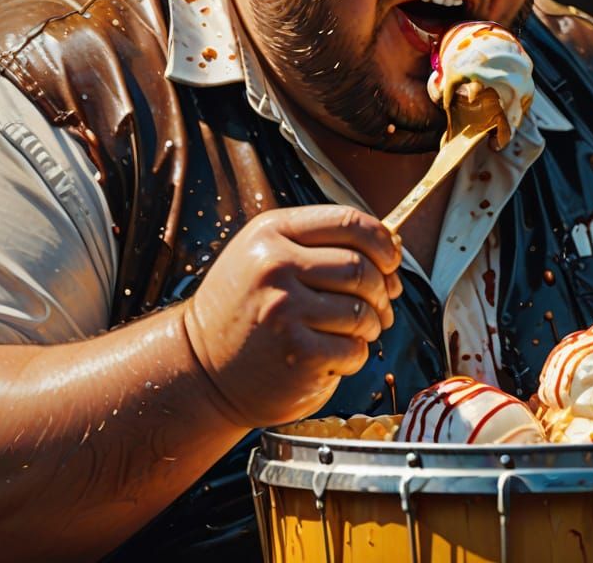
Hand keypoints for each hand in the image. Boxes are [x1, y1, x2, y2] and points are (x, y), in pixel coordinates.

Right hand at [183, 205, 403, 427]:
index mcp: (271, 233)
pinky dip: (354, 356)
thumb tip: (389, 251)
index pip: (348, 222)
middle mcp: (276, 266)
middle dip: (382, 289)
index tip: (392, 259)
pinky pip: (354, 349)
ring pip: (362, 311)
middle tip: (381, 305)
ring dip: (372, 325)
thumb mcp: (265, 257)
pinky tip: (333, 356)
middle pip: (362, 268)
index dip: (382, 241)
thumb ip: (318, 245)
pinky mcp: (297, 353)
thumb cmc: (243, 310)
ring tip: (357, 331)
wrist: (200, 369)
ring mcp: (285, 310)